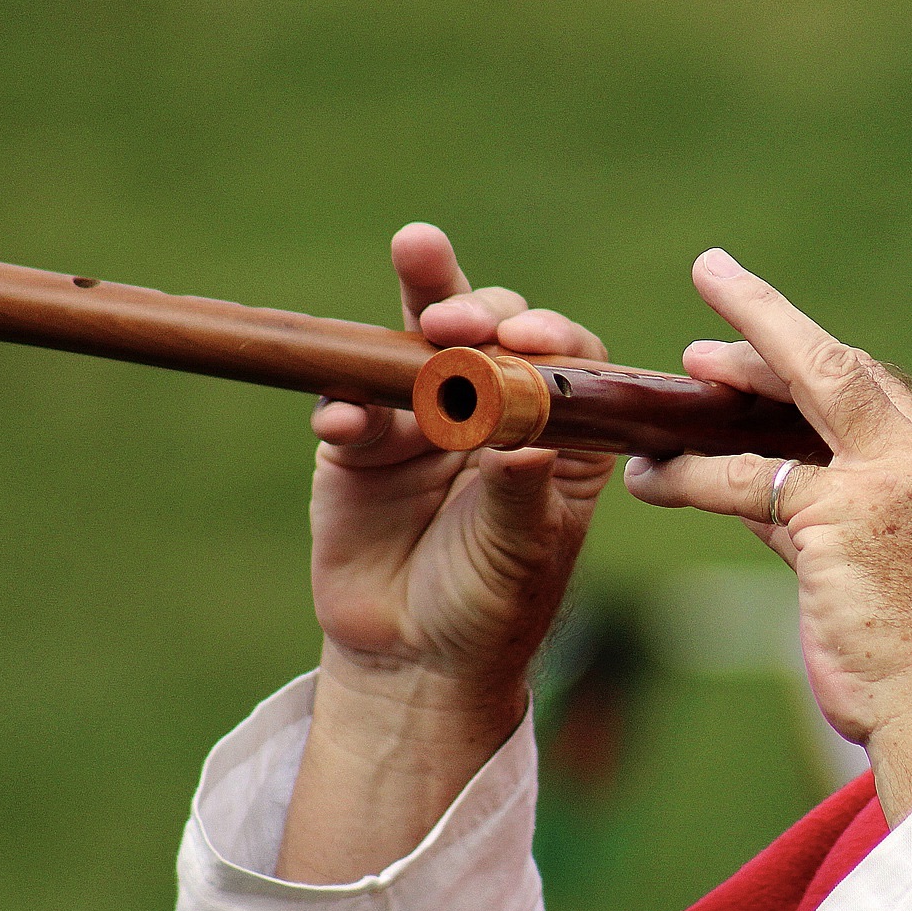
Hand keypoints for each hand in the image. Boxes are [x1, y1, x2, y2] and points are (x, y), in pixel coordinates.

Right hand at [280, 223, 612, 881]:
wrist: (416, 658)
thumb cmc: (494, 603)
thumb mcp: (523, 553)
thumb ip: (522, 492)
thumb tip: (532, 439)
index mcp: (559, 430)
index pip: (565, 361)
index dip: (550, 337)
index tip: (529, 339)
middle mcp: (494, 408)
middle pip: (490, 329)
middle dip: (478, 303)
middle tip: (458, 313)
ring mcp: (424, 418)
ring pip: (418, 343)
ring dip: (419, 298)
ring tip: (417, 252)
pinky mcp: (362, 444)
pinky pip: (350, 406)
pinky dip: (346, 403)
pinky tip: (346, 420)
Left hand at [625, 249, 911, 821]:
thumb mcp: (899, 571)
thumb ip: (837, 514)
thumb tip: (761, 479)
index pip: (891, 393)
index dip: (829, 359)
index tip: (788, 333)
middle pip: (850, 369)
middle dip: (777, 330)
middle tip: (717, 292)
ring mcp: (900, 481)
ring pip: (800, 400)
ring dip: (731, 378)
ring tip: (680, 370)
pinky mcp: (845, 519)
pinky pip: (749, 478)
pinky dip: (692, 473)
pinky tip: (651, 478)